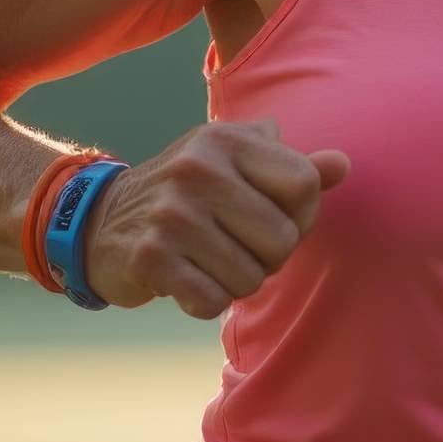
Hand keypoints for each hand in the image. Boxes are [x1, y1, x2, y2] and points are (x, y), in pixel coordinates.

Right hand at [82, 119, 350, 318]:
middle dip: (268, 257)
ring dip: (234, 282)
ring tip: (206, 259)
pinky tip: (183, 278)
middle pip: (283, 239)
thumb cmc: (190, 193)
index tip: (270, 218)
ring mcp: (171, 212)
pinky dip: (203, 301)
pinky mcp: (150, 256)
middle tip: (233, 245)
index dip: (300, 215)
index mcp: (227, 139)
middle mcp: (198, 168)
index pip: (304, 185)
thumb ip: (293, 167)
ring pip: (250, 278)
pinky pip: (211, 302)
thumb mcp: (236, 164)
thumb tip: (341, 165)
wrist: (101, 221)